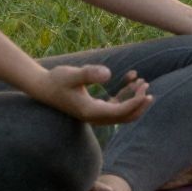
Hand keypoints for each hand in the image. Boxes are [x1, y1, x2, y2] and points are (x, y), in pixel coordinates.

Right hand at [35, 63, 152, 126]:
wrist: (43, 87)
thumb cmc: (57, 80)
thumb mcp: (72, 74)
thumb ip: (89, 73)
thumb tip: (108, 74)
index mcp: (91, 112)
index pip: (119, 112)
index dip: (134, 103)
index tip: (145, 91)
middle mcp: (94, 117)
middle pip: (123, 117)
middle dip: (138, 105)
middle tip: (148, 89)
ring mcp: (94, 113)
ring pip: (121, 112)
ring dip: (133, 99)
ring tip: (143, 82)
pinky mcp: (94, 107)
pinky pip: (114, 104)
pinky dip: (124, 95)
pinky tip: (131, 79)